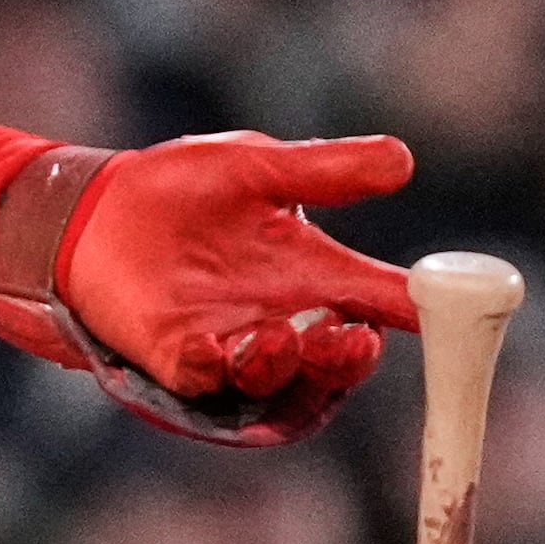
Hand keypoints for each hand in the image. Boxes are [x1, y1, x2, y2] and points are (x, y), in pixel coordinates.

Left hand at [58, 131, 417, 439]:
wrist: (92, 209)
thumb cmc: (178, 188)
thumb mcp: (254, 166)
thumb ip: (323, 170)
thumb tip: (402, 158)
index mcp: (315, 278)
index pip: (385, 302)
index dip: (426, 314)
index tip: (452, 311)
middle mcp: (285, 322)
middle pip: (338, 365)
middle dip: (352, 361)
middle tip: (356, 338)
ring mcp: (233, 348)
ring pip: (281, 385)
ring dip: (294, 369)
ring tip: (290, 337)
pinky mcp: (179, 360)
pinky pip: (210, 382)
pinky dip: (225, 370)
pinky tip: (229, 347)